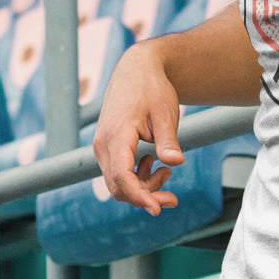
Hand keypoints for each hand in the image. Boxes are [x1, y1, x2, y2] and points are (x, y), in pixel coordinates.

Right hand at [93, 40, 184, 215]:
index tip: (159, 209)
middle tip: (174, 198)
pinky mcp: (106, 146)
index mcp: (116, 135)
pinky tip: (153, 162)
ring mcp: (101, 146)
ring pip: (116, 182)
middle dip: (145, 197)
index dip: (140, 196)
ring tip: (166, 171)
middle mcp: (102, 144)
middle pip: (118, 186)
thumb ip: (168, 139)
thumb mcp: (165, 112)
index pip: (122, 176)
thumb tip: (176, 162)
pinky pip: (116, 172)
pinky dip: (135, 176)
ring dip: (142, 187)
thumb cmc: (153, 88)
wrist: (137, 69)